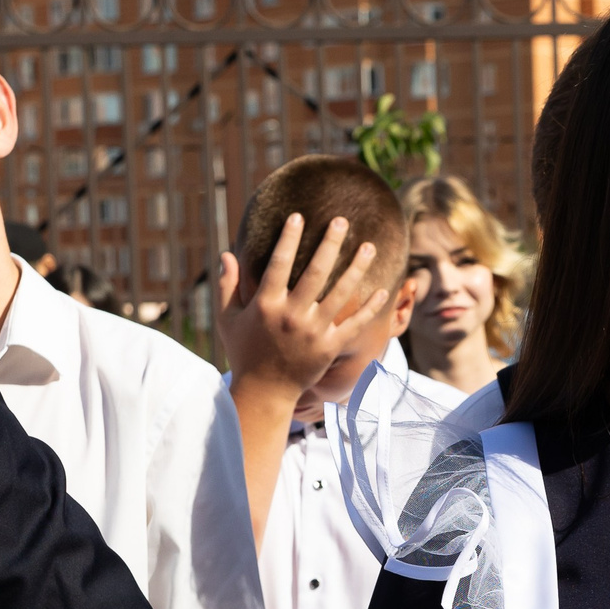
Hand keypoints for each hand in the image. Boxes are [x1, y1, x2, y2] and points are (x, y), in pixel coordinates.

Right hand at [214, 213, 393, 405]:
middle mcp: (291, 316)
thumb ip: (228, 286)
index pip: (278, 264)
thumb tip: (226, 253)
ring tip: (369, 245)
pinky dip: (369, 307)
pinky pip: (354, 324)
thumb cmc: (245, 352)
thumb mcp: (229, 320)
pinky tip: (383, 289)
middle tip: (342, 220)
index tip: (298, 216)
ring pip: (340, 293)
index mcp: (266, 305)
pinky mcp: (330, 348)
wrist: (265, 392)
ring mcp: (313, 332)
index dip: (288, 238)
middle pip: (315, 272)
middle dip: (329, 243)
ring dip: (356, 268)